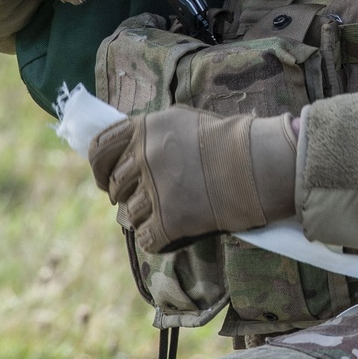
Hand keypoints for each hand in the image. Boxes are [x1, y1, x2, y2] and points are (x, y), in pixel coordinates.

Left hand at [89, 107, 297, 252]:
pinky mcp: (168, 220)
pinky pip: (146, 238)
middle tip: (148, 197)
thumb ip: (150, 133)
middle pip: (114, 185)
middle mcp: (143, 157)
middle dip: (126, 193)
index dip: (98, 167)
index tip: (102, 179)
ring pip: (130, 214)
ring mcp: (154, 190)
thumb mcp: (183, 119)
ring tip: (170, 211)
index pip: (100, 149)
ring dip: (146, 216)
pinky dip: (157, 238)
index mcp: (145, 129)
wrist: (260, 165)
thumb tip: (125, 148)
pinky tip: (173, 230)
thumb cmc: (228, 140)